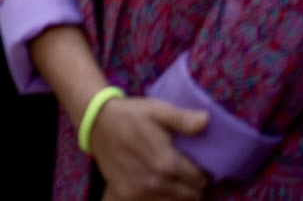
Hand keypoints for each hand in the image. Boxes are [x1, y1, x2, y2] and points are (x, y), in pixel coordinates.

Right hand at [94, 96, 208, 200]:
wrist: (96, 122)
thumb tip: (206, 121)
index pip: (199, 180)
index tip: (198, 164)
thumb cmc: (130, 115)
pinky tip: (157, 184)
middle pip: (190, 195)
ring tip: (173, 178)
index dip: (202, 172)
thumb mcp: (157, 110)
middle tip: (187, 172)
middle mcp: (154, 182)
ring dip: (178, 193)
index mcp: (166, 163)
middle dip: (192, 185)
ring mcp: (139, 191)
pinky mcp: (126, 194)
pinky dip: (160, 197)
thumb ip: (183, 119)